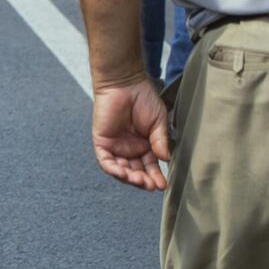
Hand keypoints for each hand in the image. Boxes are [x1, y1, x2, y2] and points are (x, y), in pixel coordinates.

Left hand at [91, 76, 170, 190]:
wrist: (125, 82)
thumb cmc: (143, 98)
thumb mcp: (158, 122)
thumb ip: (160, 141)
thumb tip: (166, 159)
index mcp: (144, 146)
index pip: (149, 167)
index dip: (156, 177)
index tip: (163, 185)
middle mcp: (129, 149)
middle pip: (136, 172)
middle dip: (144, 181)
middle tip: (152, 185)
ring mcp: (115, 147)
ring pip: (121, 170)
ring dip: (130, 178)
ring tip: (140, 181)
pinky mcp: (102, 142)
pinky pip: (105, 162)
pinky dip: (114, 170)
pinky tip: (124, 174)